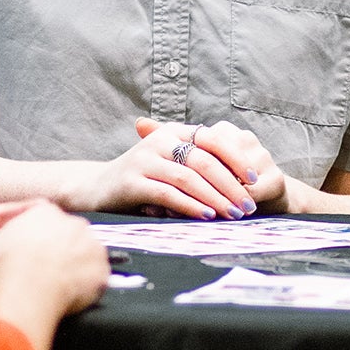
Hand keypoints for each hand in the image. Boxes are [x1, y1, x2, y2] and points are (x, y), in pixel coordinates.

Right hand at [0, 201, 110, 318]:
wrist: (27, 286)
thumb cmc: (3, 262)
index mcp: (45, 212)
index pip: (43, 218)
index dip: (33, 237)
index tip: (26, 253)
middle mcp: (74, 223)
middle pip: (68, 235)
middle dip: (57, 250)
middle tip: (42, 272)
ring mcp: (93, 245)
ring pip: (85, 255)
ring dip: (74, 267)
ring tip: (57, 287)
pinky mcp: (102, 270)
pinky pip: (96, 278)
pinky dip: (86, 287)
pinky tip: (71, 298)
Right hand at [85, 119, 264, 218]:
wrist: (94, 190)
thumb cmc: (141, 181)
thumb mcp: (169, 166)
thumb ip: (196, 166)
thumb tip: (241, 183)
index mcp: (172, 132)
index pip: (212, 138)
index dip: (236, 158)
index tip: (255, 179)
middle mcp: (158, 141)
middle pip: (204, 160)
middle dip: (230, 184)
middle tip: (248, 205)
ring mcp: (143, 160)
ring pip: (188, 177)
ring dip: (215, 197)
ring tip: (233, 214)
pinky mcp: (131, 182)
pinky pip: (168, 193)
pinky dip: (191, 205)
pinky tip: (207, 216)